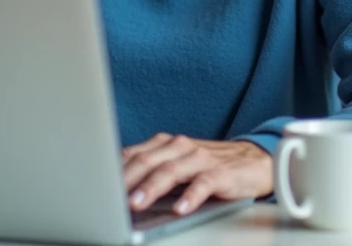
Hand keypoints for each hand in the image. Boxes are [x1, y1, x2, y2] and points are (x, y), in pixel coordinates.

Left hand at [122, 133, 272, 215]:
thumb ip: (152, 171)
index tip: (96, 186)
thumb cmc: (210, 166)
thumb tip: (118, 189)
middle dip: (126, 179)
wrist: (255, 161)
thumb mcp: (177, 165)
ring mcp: (201, 158)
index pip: (133, 154)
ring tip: (137, 203)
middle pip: (148, 161)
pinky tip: (180, 208)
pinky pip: (203, 183)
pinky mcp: (221, 173)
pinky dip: (190, 196)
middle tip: (110, 198)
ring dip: (151, 187)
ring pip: (171, 171)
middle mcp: (181, 146)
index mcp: (166, 144)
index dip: (114, 170)